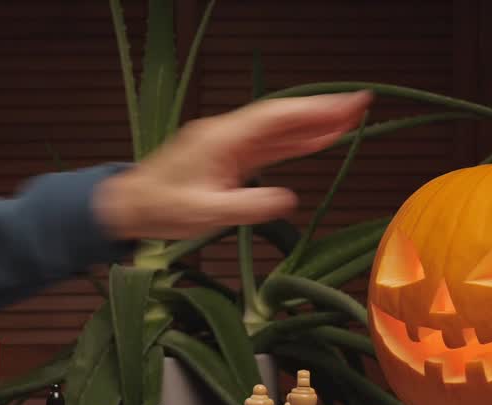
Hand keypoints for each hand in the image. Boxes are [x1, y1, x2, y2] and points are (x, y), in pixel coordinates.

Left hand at [93, 90, 372, 239]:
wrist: (129, 206)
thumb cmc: (160, 209)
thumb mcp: (204, 213)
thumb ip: (246, 206)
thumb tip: (286, 200)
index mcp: (223, 139)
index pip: (278, 118)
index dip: (315, 110)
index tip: (348, 104)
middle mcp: (229, 134)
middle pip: (283, 117)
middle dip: (322, 111)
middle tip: (361, 105)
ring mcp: (229, 145)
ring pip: (278, 131)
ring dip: (313, 126)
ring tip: (350, 121)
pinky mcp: (228, 158)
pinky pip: (269, 147)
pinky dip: (294, 143)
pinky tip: (317, 142)